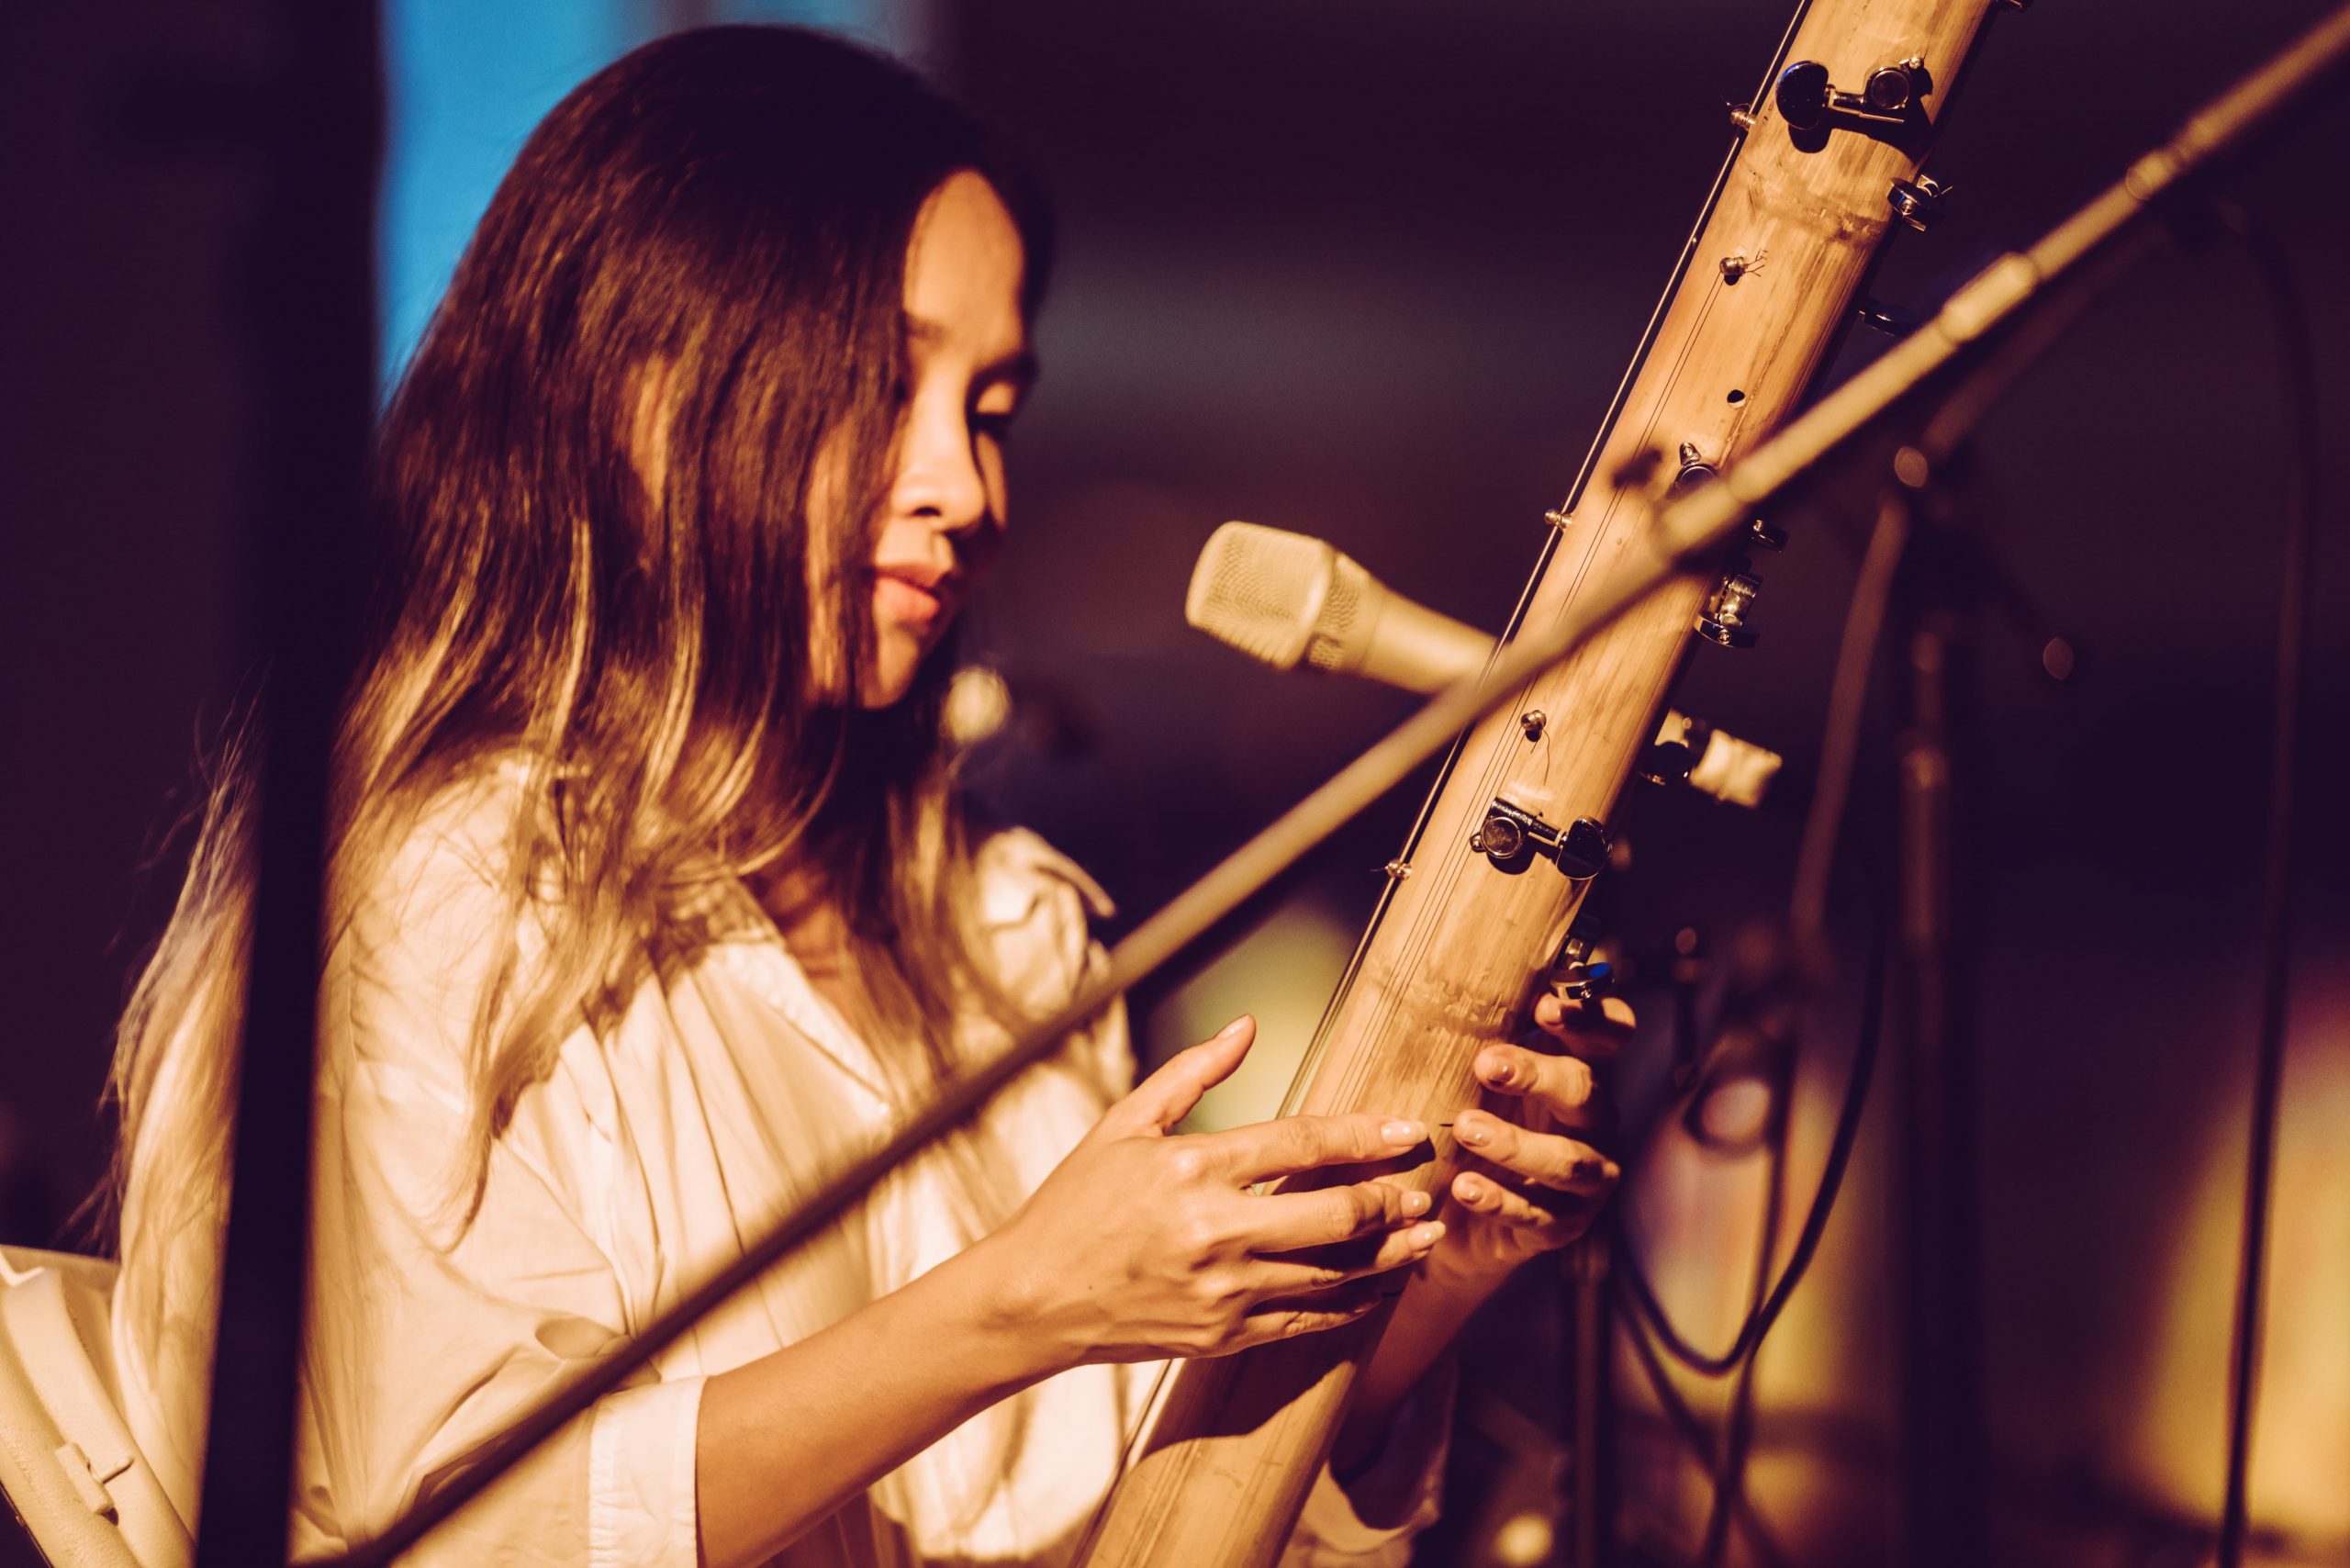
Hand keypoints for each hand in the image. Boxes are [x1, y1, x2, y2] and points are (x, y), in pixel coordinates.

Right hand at [973, 1017, 1446, 1368]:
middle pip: (1335, 1214)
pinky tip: (1382, 1286)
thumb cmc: (1075, 1205)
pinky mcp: (1225, 1336)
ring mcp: (1223, 1290)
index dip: (1364, 1135)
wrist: (1033, 1299)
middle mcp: (1215, 1231)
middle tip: (1427, 1188)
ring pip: (1334, 1272)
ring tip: (1428, 1237)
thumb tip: (1246, 1026)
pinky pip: (1309, 1319)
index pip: (1302, 1143)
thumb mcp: (1125, 1124)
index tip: (1408, 1130)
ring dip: (1391, 1254)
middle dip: (1392, 1200)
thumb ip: (1192, 1072)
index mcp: (1192, 1168)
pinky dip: (1354, 1303)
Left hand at [1422, 991, 1630, 1291]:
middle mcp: (1595, 1123)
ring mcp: (1586, 1179)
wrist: (1464, 1215)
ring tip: (1465, 1128)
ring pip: (1567, 1160)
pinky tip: (1463, 1185)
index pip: (1610, 1036)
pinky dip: (1499, 1199)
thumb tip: (1459, 979)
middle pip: (1584, 1092)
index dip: (1590, 1019)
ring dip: (1516, 1143)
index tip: (1547, 1005)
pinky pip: (1536, 1213)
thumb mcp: (1484, 1078)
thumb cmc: (1480, 1121)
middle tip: (1487, 1065)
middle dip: (1538, 1075)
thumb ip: (1489, 1036)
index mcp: (1579, 1073)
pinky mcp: (1562, 1225)